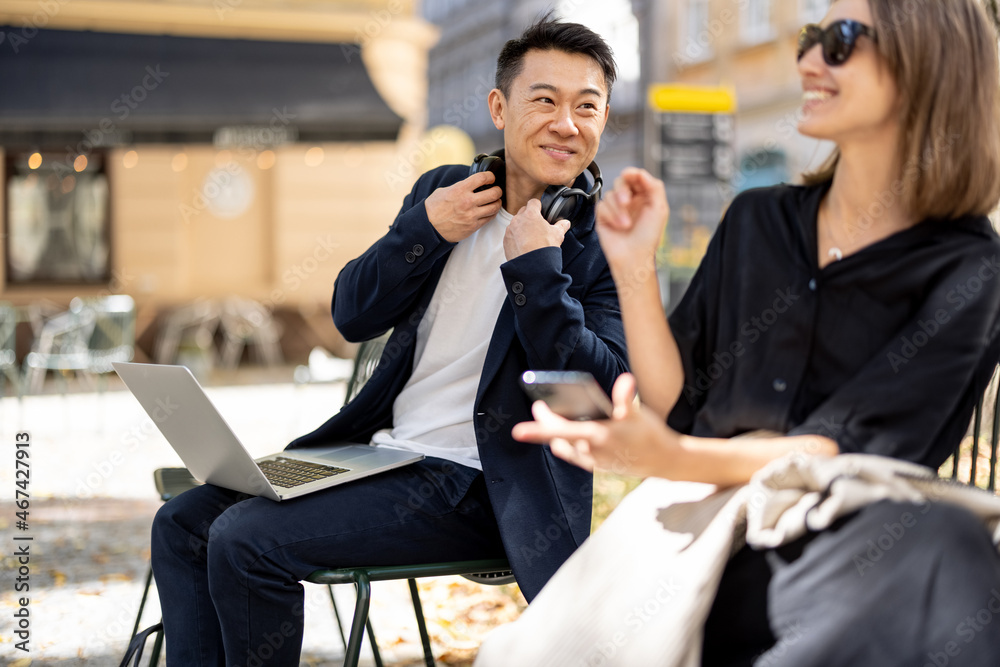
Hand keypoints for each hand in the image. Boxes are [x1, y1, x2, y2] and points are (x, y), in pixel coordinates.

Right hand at [424, 172, 502, 242]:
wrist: (428, 228)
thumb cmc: (434, 208)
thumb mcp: (444, 191)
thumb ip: (459, 187)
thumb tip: (471, 184)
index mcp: (459, 190)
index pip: (482, 178)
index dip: (490, 176)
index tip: (491, 178)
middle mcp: (467, 202)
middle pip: (494, 193)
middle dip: (498, 190)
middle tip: (496, 190)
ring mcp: (471, 215)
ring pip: (494, 207)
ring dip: (497, 202)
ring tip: (495, 201)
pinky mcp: (473, 226)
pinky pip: (489, 218)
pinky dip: (492, 213)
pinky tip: (490, 210)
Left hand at [504, 199, 570, 260]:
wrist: (533, 266)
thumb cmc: (544, 249)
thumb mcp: (557, 235)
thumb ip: (561, 226)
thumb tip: (565, 223)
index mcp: (530, 214)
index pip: (533, 202)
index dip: (538, 206)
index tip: (541, 211)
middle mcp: (518, 220)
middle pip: (523, 212)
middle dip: (530, 217)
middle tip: (537, 226)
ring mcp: (510, 230)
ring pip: (516, 223)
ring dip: (522, 227)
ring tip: (530, 238)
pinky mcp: (506, 241)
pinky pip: (511, 235)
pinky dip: (516, 238)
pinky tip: (524, 245)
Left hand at [512, 373, 681, 477]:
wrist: (665, 461)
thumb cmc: (651, 434)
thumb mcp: (639, 413)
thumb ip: (626, 398)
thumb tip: (626, 380)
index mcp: (598, 435)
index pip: (560, 430)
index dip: (540, 426)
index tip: (531, 414)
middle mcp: (592, 451)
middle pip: (558, 438)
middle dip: (544, 425)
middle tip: (539, 406)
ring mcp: (595, 461)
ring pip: (565, 447)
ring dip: (554, 435)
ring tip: (548, 418)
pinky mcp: (600, 467)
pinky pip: (575, 456)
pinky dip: (566, 446)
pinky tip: (561, 439)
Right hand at [596, 168, 668, 270]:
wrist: (633, 257)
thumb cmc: (648, 237)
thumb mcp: (659, 209)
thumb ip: (654, 186)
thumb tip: (641, 172)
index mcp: (644, 197)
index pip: (636, 178)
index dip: (632, 174)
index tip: (629, 175)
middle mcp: (630, 201)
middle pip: (620, 182)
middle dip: (622, 191)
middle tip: (626, 202)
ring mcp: (616, 208)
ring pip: (610, 194)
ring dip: (618, 210)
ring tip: (626, 225)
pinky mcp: (603, 216)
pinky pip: (601, 206)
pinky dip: (610, 216)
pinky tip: (618, 227)